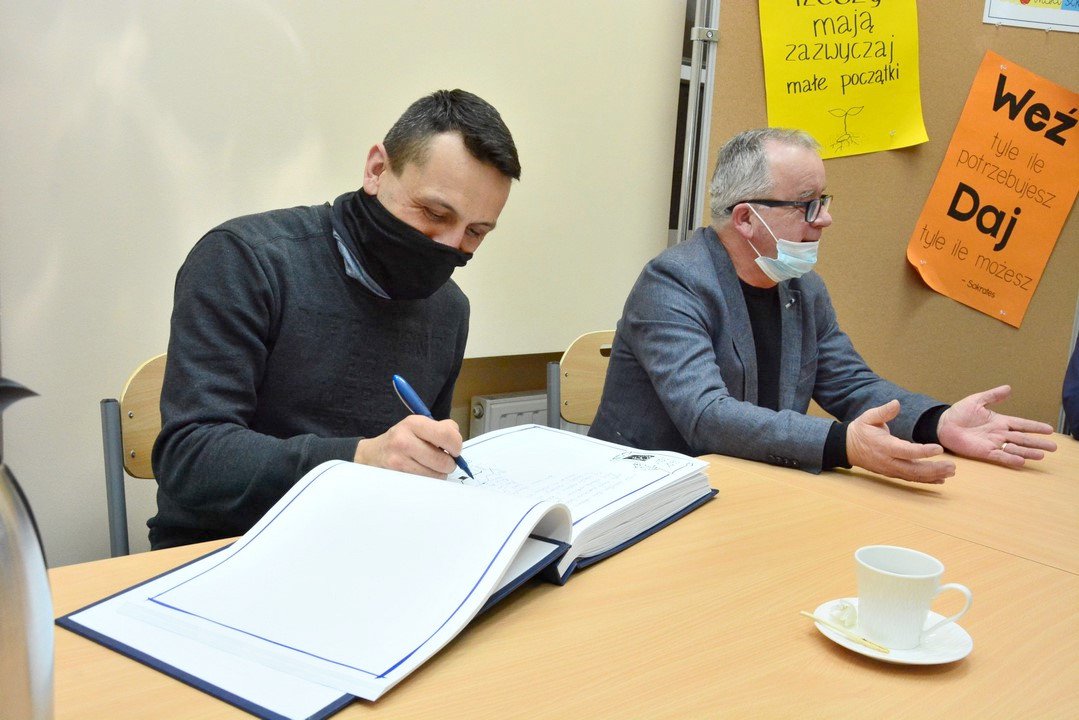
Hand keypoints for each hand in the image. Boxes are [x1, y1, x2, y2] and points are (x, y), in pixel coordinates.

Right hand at [353, 415, 462, 477]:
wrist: (373, 454)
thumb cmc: (402, 440)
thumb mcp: (419, 426)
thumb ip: (442, 429)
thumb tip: (457, 444)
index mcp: (414, 423)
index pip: (447, 434)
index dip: (456, 446)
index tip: (454, 450)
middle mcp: (404, 440)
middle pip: (444, 461)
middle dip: (449, 464)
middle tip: (443, 461)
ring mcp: (399, 460)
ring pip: (436, 475)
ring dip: (438, 474)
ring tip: (429, 466)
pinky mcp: (397, 477)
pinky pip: (425, 483)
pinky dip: (428, 480)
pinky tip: (420, 472)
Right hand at [847, 400, 954, 483]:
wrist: (847, 447)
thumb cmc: (861, 430)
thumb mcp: (869, 417)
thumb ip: (883, 411)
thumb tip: (896, 403)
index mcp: (885, 446)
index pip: (907, 451)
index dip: (923, 451)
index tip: (939, 448)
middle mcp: (888, 461)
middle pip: (914, 469)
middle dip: (934, 469)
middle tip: (952, 467)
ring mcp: (890, 469)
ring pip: (914, 476)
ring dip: (933, 476)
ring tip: (950, 472)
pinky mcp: (892, 473)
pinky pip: (910, 479)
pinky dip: (926, 480)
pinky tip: (939, 480)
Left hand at [937, 385, 1056, 466]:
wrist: (943, 424)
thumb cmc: (958, 412)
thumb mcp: (977, 400)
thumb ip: (993, 396)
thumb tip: (1009, 388)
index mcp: (999, 421)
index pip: (1021, 424)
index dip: (1035, 427)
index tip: (1049, 429)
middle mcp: (999, 433)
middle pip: (1022, 438)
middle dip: (1037, 442)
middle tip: (1053, 447)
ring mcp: (992, 443)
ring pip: (1014, 448)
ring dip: (1028, 452)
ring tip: (1041, 455)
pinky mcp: (983, 452)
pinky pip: (999, 456)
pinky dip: (1010, 458)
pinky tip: (1021, 461)